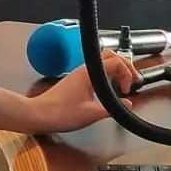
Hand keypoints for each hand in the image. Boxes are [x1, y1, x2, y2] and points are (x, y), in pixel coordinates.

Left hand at [25, 50, 139, 133]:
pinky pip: (96, 71)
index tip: (127, 89)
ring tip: (122, 83)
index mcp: (88, 73)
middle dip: (124, 66)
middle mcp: (84, 69)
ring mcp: (79, 73)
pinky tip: (107, 89)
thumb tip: (128, 105)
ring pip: (102, 62)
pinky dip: (106, 75)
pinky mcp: (76, 80)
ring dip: (115, 70)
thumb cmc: (61, 113)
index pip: (116, 62)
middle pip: (110, 56)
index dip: (127, 73)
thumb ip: (112, 109)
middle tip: (131, 80)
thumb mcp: (91, 114)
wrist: (39, 114)